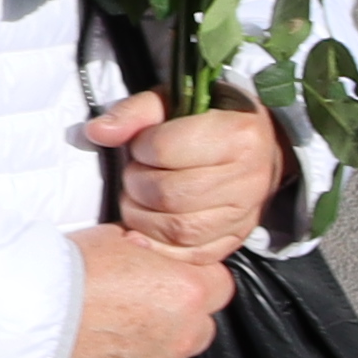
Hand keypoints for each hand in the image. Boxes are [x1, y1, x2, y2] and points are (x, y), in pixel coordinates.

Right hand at [60, 224, 238, 357]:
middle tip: (138, 304)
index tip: (171, 277)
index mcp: (187, 291)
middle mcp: (183, 335)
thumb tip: (149, 252)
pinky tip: (95, 352)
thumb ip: (149, 251)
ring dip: (150, 345)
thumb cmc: (66, 271)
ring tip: (108, 329)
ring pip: (169, 357)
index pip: (219, 285)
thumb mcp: (115, 237)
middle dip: (177, 316)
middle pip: (200, 326)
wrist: (29, 313)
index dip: (194, 279)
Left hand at [83, 90, 286, 264]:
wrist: (260, 146)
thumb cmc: (210, 119)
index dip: (140, 147)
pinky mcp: (236, 239)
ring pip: (179, 229)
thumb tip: (97, 132)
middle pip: (169, 194)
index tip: (142, 144)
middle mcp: (249, 179)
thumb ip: (135, 113)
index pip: (166, 149)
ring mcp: (245, 214)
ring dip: (142, 217)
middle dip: (137, 184)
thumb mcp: (174, 102)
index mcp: (238, 135)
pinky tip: (143, 230)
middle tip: (136, 172)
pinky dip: (160, 247)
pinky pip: (193, 255)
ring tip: (139, 197)